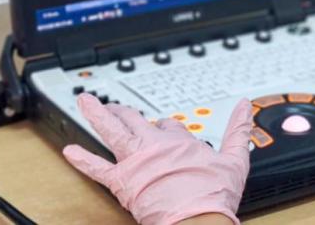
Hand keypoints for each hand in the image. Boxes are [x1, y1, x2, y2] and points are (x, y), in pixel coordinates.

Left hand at [63, 94, 252, 224]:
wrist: (196, 220)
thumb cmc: (214, 195)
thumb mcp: (235, 158)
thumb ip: (239, 130)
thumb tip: (245, 106)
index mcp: (180, 141)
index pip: (169, 125)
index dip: (167, 128)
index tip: (167, 132)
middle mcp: (155, 145)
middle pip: (136, 120)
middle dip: (125, 111)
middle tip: (115, 106)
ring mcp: (136, 162)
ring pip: (113, 131)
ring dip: (98, 115)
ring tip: (86, 102)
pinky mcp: (122, 182)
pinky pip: (97, 168)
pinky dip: (82, 160)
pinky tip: (68, 151)